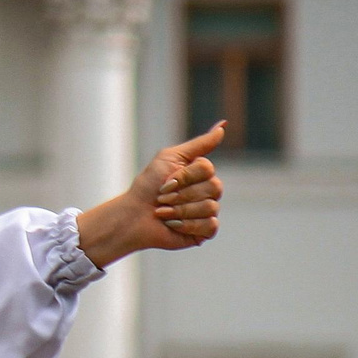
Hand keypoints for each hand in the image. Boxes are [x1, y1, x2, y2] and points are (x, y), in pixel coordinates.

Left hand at [76, 124, 223, 266]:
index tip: (164, 182)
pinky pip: (210, 226)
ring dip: (181, 210)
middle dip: (182, 194)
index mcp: (201, 173)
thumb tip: (223, 126)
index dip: (185, 177)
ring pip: (211, 207)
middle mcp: (208, 191)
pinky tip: (173, 225)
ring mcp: (207, 211)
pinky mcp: (204, 231)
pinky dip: (188, 225)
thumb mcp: (169, 158)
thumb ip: (199, 144)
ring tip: (164, 213)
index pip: (207, 169)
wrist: (133, 216)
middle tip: (162, 199)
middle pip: (214, 188)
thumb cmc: (148, 186)